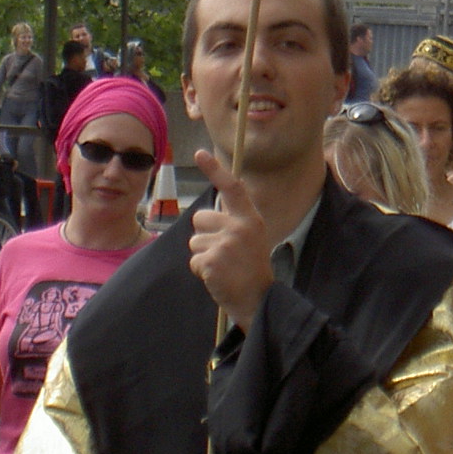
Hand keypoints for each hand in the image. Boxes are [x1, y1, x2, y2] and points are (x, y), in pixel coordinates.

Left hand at [188, 150, 272, 327]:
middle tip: (224, 253)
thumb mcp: (251, 238)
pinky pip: (193, 260)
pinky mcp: (212, 261)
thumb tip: (204, 217)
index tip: (200, 153)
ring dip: (203, 256)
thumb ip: (233, 223)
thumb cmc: (251, 269)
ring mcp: (226, 244)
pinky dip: (200, 271)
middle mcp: (239, 227)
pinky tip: (217, 277)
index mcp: (250, 219)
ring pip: (194, 241)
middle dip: (204, 235)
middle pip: (200, 218)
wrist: (259, 300)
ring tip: (223, 267)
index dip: (215, 170)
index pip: (232, 188)